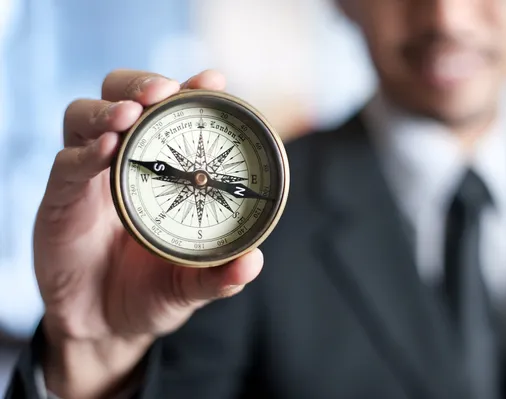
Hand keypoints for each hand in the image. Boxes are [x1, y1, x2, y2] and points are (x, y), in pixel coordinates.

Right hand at [35, 69, 262, 398]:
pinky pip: (65, 165)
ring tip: (130, 115)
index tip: (212, 78)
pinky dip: (84, 152)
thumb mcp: (191, 285)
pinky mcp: (59, 201)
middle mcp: (123, 162)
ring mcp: (87, 178)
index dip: (189, 90)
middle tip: (163, 91)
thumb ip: (220, 275)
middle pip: (121, 97)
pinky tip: (105, 150)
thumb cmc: (152, 293)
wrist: (105, 326)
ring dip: (108, 109)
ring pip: (84, 117)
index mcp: (160, 170)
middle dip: (141, 84)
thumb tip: (254, 262)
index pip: (171, 115)